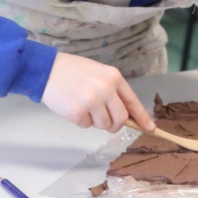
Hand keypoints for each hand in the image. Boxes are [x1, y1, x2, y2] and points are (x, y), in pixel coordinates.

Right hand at [41, 52, 155, 133]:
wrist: (47, 69)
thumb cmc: (73, 71)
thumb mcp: (98, 74)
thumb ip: (112, 91)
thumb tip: (125, 114)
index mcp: (114, 77)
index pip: (132, 101)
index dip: (142, 116)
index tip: (150, 128)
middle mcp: (106, 89)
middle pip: (121, 119)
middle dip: (114, 125)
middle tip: (105, 122)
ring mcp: (93, 101)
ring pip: (104, 125)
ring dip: (95, 121)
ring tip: (83, 106)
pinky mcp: (78, 112)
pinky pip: (86, 126)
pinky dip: (80, 121)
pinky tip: (72, 107)